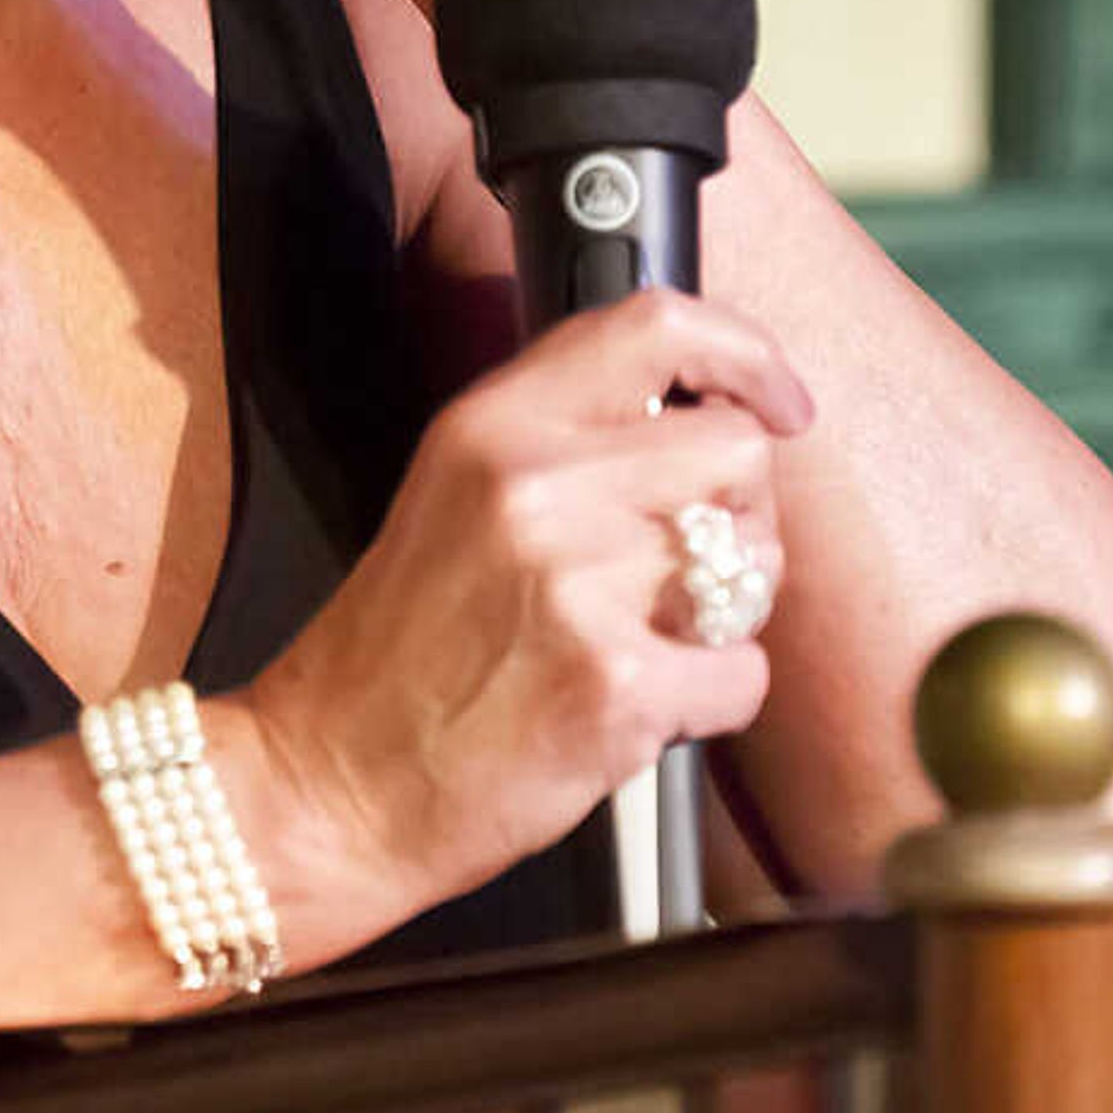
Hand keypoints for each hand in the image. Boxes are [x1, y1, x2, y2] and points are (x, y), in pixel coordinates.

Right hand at [235, 291, 810, 927]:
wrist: (331, 787)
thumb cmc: (402, 650)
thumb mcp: (457, 492)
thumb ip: (566, 437)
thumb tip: (705, 414)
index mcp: (494, 422)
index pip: (658, 325)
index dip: (746, 356)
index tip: (780, 403)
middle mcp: (539, 485)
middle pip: (737, 452)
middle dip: (741, 513)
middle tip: (689, 569)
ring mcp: (580, 586)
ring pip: (754, 564)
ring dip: (727, 612)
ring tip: (648, 642)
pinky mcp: (617, 687)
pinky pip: (745, 674)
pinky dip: (713, 702)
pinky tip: (643, 709)